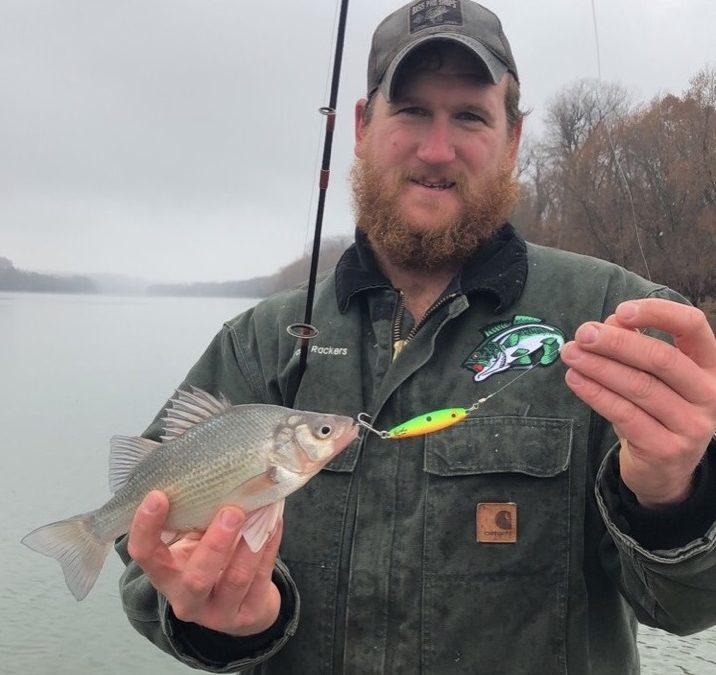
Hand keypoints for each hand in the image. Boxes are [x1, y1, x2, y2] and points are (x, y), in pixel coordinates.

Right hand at [127, 491, 282, 635]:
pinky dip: (270, 544)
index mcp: (166, 576)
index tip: (158, 495)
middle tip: (231, 512)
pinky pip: (263, 577)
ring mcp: (220, 613)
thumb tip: (202, 467)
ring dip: (251, 542)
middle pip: (196, 579)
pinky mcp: (249, 613)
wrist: (240, 603)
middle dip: (215, 544)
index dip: (146, 527)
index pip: (145, 555)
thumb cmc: (209, 560)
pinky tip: (274, 520)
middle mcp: (188, 599)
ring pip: (236, 579)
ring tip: (262, 510)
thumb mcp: (193, 541)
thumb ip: (192, 515)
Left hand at [560, 298, 715, 507]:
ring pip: (640, 387)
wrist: (662, 470)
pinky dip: (596, 394)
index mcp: (708, 366)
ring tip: (570, 354)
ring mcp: (691, 425)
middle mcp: (708, 394)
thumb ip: (635, 345)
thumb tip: (611, 321)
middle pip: (662, 359)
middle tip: (583, 333)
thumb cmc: (654, 411)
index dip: (659, 314)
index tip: (622, 311)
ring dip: (599, 367)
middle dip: (617, 343)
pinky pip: (625, 414)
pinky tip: (575, 380)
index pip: (693, 327)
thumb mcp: (650, 376)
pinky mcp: (666, 449)